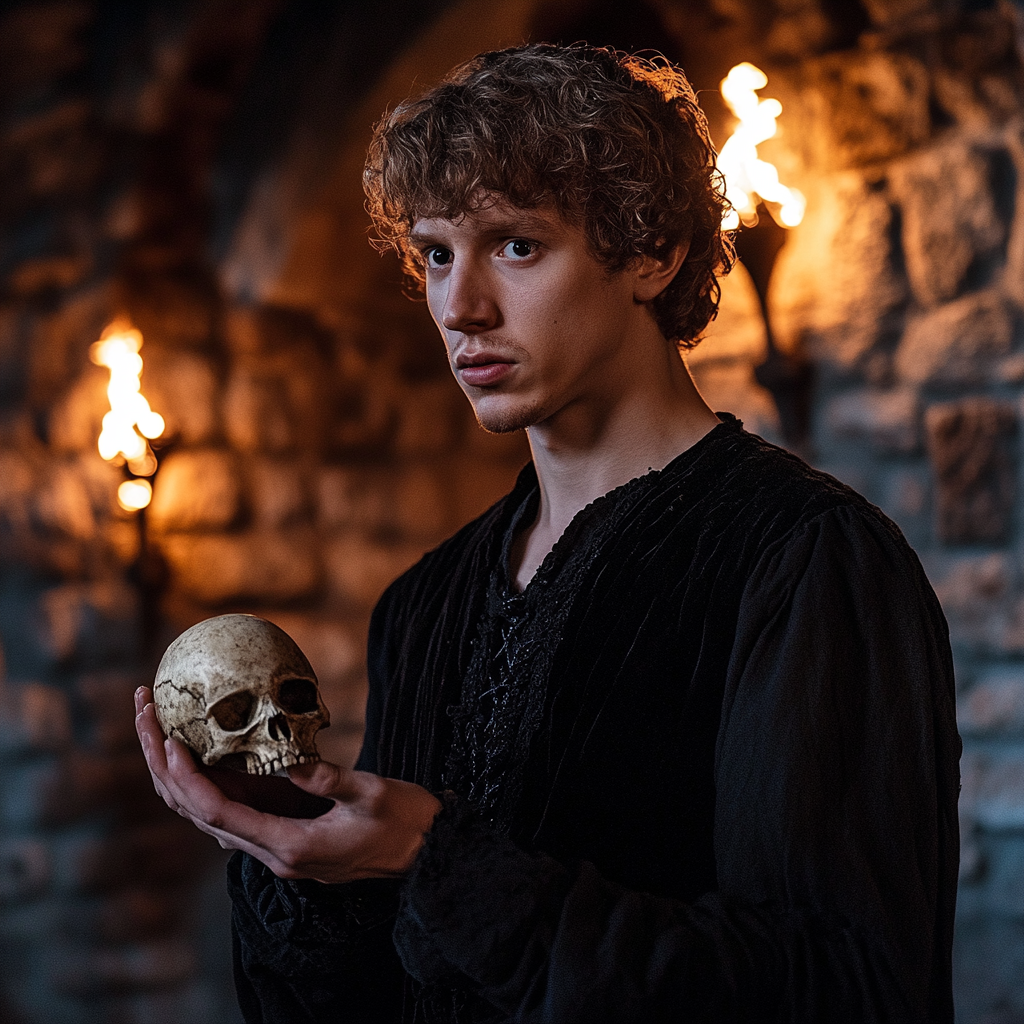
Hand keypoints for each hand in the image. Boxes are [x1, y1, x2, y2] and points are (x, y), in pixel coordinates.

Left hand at [134, 686, 441, 882]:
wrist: (425, 855)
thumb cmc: (404, 822)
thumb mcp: (371, 793)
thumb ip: (328, 778)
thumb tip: (289, 757)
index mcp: (290, 846)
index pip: (219, 812)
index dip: (187, 776)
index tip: (167, 739)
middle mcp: (273, 853)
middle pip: (200, 814)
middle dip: (165, 769)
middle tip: (147, 717)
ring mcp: (277, 847)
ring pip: (210, 815)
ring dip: (179, 776)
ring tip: (159, 729)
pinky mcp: (286, 835)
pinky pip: (234, 810)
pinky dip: (208, 783)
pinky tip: (201, 752)